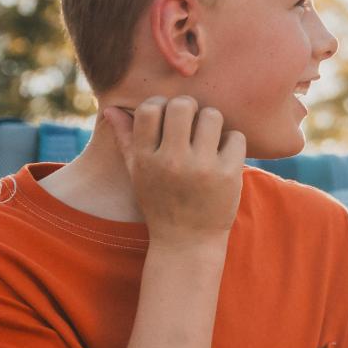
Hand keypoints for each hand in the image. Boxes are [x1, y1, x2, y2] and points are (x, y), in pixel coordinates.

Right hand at [103, 96, 245, 244]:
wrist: (187, 243)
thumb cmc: (160, 203)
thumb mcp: (138, 174)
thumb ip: (125, 139)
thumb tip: (111, 109)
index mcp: (146, 158)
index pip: (150, 108)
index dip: (161, 104)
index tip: (168, 116)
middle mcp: (171, 161)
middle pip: (183, 105)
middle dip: (190, 108)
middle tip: (192, 123)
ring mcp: (201, 168)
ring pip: (212, 115)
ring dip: (213, 123)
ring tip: (209, 139)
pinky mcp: (227, 175)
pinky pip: (236, 136)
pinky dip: (232, 143)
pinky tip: (224, 156)